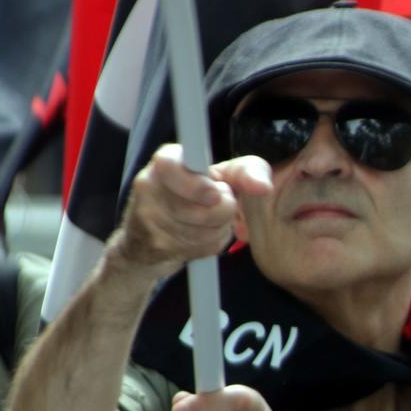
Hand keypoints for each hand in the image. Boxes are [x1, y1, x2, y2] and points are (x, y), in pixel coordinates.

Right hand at [108, 145, 271, 280]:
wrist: (164, 230)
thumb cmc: (204, 193)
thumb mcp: (228, 173)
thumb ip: (248, 172)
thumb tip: (262, 188)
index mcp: (165, 162)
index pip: (171, 167)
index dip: (196, 185)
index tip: (216, 195)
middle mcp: (148, 186)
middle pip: (196, 208)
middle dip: (222, 212)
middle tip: (221, 204)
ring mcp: (147, 218)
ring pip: (199, 231)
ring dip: (218, 228)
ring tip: (211, 219)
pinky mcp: (156, 246)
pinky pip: (197, 248)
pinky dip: (210, 244)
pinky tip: (202, 234)